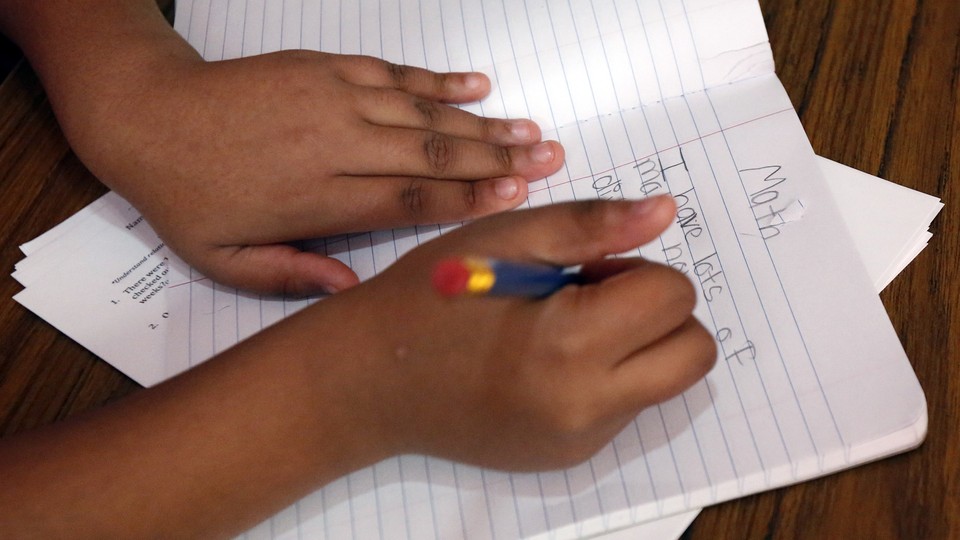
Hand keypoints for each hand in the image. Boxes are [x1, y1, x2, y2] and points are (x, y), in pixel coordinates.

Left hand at [60, 49, 564, 294]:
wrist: (147, 114)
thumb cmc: (187, 195)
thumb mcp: (223, 259)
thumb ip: (290, 276)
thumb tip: (353, 290)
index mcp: (316, 195)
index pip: (409, 200)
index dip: (468, 200)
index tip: (518, 199)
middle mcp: (334, 142)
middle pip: (430, 154)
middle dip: (495, 159)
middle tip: (549, 160)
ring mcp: (333, 96)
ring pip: (422, 113)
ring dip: (480, 124)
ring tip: (530, 130)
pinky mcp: (325, 67)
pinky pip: (394, 73)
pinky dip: (438, 81)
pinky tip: (476, 88)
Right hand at [299, 195, 715, 470]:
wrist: (369, 383)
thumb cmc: (430, 298)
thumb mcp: (507, 240)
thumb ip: (592, 225)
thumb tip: (666, 211)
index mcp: (571, 344)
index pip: (673, 295)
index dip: (632, 268)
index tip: (581, 270)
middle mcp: (587, 406)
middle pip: (692, 351)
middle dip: (656, 311)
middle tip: (589, 298)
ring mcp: (581, 441)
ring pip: (664, 381)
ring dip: (635, 345)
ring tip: (563, 330)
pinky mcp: (570, 458)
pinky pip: (625, 408)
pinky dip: (606, 378)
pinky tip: (546, 364)